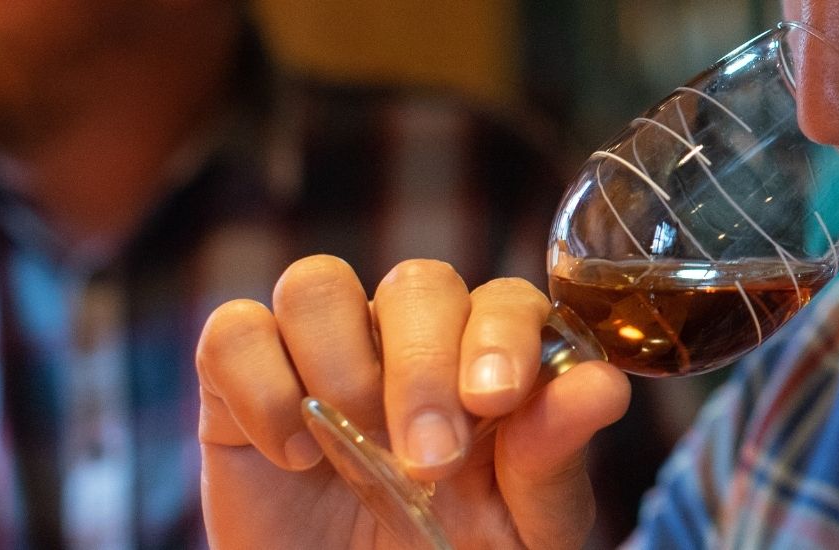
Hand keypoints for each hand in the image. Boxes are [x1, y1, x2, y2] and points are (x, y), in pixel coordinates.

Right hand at [196, 255, 629, 548]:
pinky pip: (236, 330)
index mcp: (491, 360)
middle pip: (418, 283)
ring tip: (352, 451)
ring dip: (340, 363)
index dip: (503, 335)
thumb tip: (603, 389)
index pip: (506, 301)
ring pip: (319, 284)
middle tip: (429, 462)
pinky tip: (297, 455)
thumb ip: (555, 458)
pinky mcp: (242, 378)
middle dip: (424, 368)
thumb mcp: (524, 527)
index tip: (497, 400)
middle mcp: (410, 339)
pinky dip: (261, 388)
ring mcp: (325, 350)